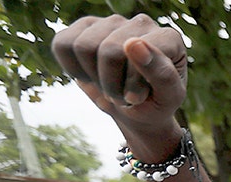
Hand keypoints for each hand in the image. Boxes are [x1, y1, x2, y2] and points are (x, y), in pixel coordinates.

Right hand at [51, 15, 187, 154]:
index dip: (131, 84)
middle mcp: (142, 23)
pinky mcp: (86, 27)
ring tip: (110, 85)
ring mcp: (112, 22)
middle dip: (111, 85)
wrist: (136, 111)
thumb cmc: (156, 103)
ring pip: (83, 47)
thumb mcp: (168, 98)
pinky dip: (72, 69)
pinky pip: (62, 44)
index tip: (139, 98)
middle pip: (108, 51)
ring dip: (93, 78)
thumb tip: (133, 43)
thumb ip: (161, 74)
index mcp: (169, 38)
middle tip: (123, 96)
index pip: (136, 53)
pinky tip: (91, 75)